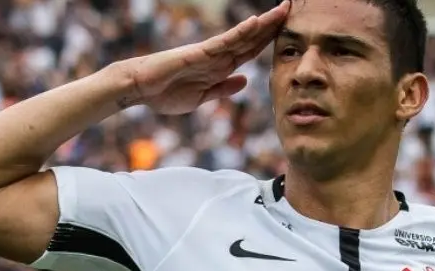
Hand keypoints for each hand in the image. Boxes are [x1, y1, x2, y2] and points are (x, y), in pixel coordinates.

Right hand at [119, 1, 289, 114]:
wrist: (141, 90)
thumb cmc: (166, 94)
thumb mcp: (202, 97)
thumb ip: (223, 88)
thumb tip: (245, 80)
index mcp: (220, 68)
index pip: (251, 52)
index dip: (269, 41)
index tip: (289, 31)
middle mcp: (218, 57)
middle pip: (252, 39)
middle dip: (273, 25)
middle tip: (293, 8)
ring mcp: (210, 53)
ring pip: (243, 36)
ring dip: (264, 23)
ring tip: (284, 9)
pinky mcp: (199, 53)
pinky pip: (224, 41)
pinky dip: (241, 32)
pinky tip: (256, 22)